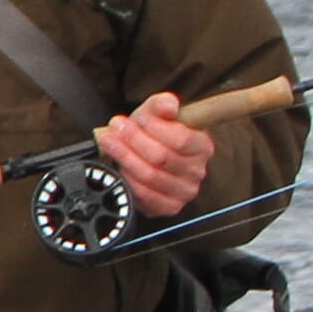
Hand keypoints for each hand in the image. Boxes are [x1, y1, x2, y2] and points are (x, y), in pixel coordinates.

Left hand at [93, 90, 212, 219]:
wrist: (143, 155)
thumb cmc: (151, 134)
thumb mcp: (154, 113)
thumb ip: (161, 104)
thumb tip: (170, 106)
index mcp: (202, 146)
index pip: (182, 139)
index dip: (156, 128)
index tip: (138, 118)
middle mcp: (197, 171)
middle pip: (162, 157)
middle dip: (134, 140)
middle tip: (116, 127)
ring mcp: (184, 192)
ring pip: (150, 175)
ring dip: (125, 156)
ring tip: (110, 141)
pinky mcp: (168, 207)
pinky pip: (144, 194)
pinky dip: (128, 178)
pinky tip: (119, 164)